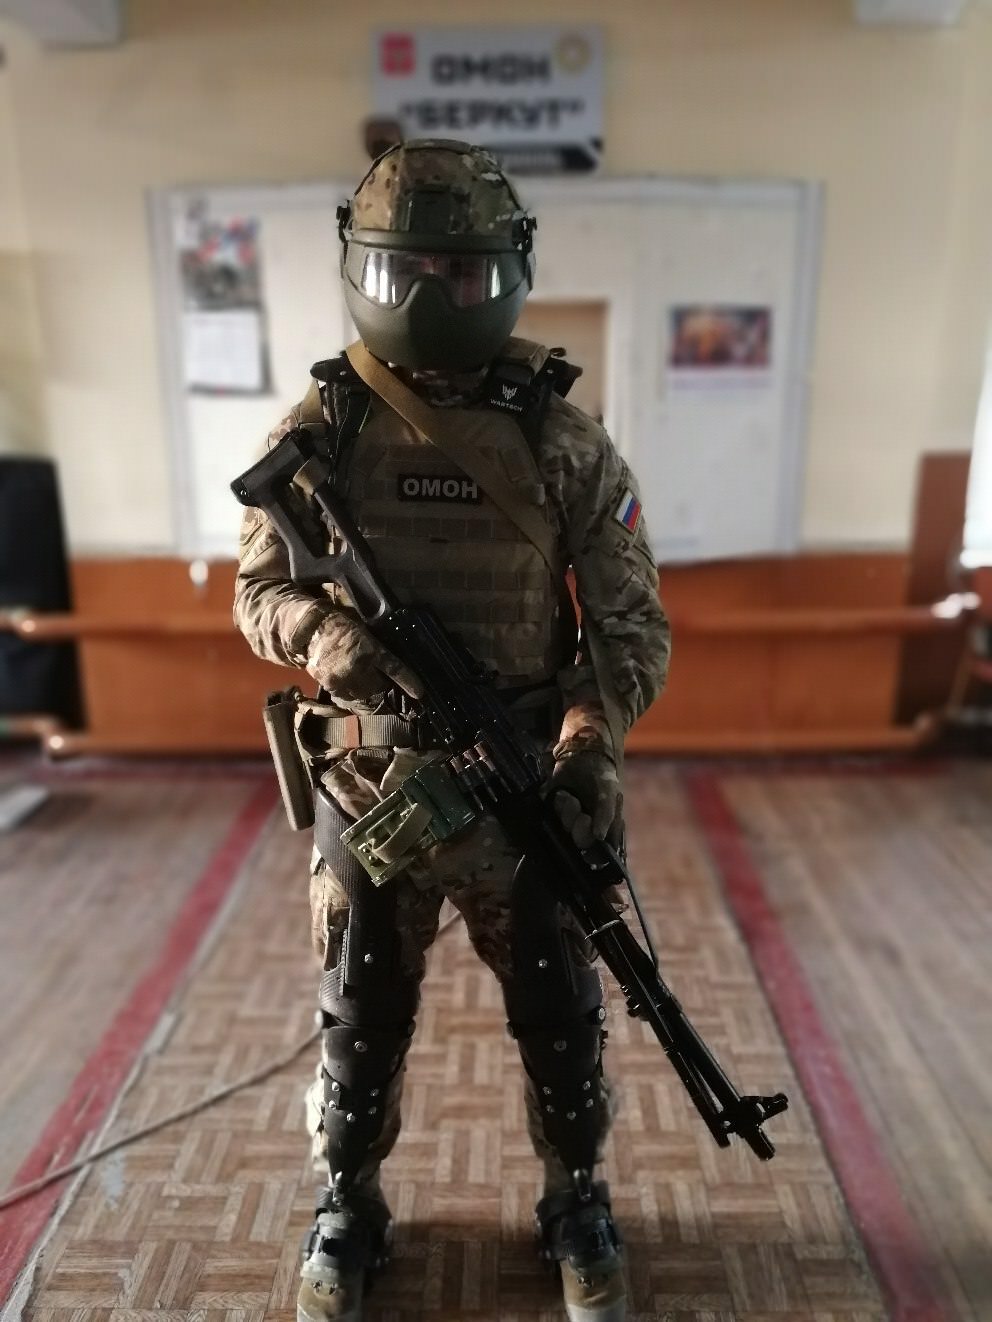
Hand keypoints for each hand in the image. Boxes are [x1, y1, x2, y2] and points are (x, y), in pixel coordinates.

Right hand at [305, 613, 422, 703]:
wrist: (311, 628)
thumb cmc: (341, 626)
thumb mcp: (365, 632)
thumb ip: (377, 650)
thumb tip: (389, 668)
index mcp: (370, 650)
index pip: (395, 669)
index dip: (409, 682)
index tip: (419, 693)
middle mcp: (358, 667)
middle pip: (379, 687)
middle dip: (381, 685)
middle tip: (377, 678)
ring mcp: (343, 678)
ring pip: (363, 695)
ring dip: (366, 691)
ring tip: (360, 679)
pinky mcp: (330, 685)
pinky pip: (346, 696)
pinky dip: (350, 693)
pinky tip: (348, 682)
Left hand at [549, 749, 621, 849]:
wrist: (582, 753)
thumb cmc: (601, 775)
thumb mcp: (609, 792)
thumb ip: (606, 814)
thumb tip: (599, 836)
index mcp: (602, 828)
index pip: (594, 850)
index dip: (588, 843)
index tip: (587, 823)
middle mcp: (585, 827)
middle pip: (576, 840)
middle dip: (574, 823)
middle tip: (578, 807)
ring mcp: (568, 819)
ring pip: (562, 828)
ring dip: (565, 811)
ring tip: (568, 795)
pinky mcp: (554, 809)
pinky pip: (549, 815)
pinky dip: (555, 804)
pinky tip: (561, 793)